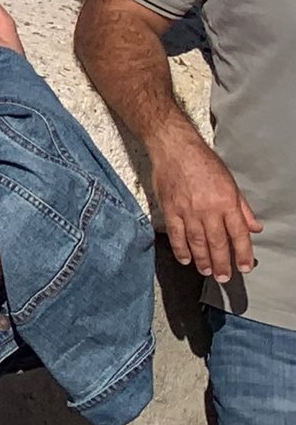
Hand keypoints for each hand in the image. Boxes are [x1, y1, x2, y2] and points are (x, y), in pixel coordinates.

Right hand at [149, 133, 261, 281]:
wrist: (174, 147)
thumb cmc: (202, 161)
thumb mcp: (231, 182)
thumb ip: (242, 208)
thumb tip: (254, 227)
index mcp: (227, 202)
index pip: (239, 234)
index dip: (244, 253)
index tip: (246, 267)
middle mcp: (208, 209)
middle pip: (218, 243)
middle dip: (222, 263)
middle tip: (224, 277)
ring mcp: (187, 210)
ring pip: (197, 242)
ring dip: (203, 260)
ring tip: (207, 272)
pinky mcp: (170, 208)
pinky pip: (176, 234)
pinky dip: (181, 249)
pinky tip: (186, 258)